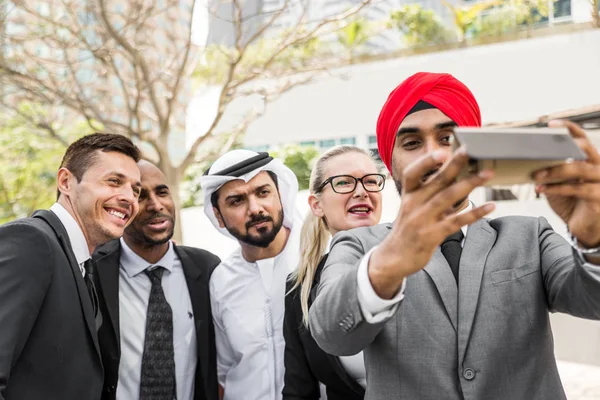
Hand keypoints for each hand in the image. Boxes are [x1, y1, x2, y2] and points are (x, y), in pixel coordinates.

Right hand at [369, 147, 495, 298]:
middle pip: (436, 181)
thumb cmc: (408, 228)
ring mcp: (423, 220)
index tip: (442, 152)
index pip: (412, 174)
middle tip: (471, 151)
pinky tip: (490, 206)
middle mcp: (413, 204)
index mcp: (408, 195)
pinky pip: (457, 221)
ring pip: (448, 197)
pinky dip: (475, 213)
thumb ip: (428, 192)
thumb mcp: (411, 206)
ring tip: (487, 174)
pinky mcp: (432, 235)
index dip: (426, 162)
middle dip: (455, 165)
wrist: (394, 257)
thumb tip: (453, 174)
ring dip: (469, 184)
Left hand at [534, 120, 599, 247]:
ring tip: (536, 176)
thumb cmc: (570, 202)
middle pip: (583, 149)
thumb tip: (528, 160)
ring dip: (554, 171)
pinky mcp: (599, 197)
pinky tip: (542, 190)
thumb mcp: (558, 183)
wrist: (583, 227)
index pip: (582, 138)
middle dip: (559, 150)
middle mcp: (599, 167)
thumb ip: (551, 170)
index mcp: (590, 160)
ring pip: (579, 168)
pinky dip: (556, 188)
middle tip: (537, 155)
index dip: (569, 128)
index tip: (551, 124)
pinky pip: (577, 188)